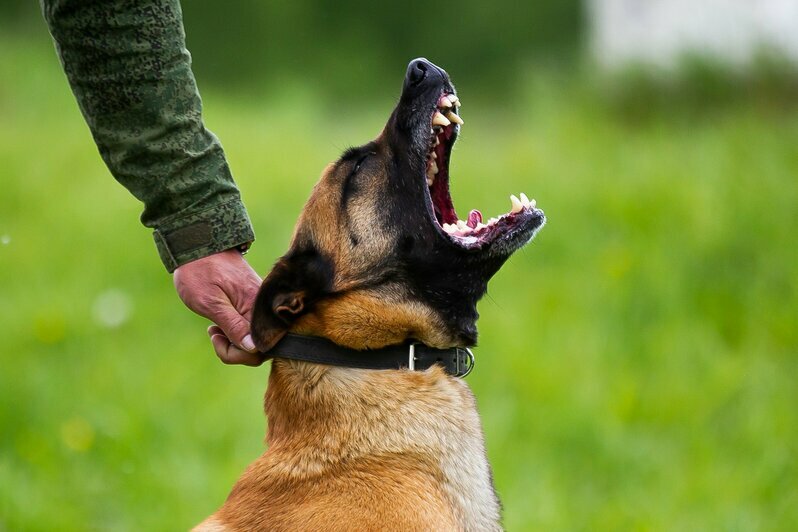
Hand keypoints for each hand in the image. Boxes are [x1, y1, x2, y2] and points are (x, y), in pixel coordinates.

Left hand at [173, 249, 264, 365]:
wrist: (200, 245)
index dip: (238, 353)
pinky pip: (252, 327)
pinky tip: (220, 322)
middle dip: (235, 349)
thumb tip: (254, 349)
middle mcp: (265, 308)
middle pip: (260, 346)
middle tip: (213, 333)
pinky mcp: (255, 304)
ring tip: (214, 328)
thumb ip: (234, 326)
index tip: (216, 338)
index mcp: (257, 308)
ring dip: (234, 341)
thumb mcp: (212, 303)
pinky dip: (236, 331)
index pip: (260, 348)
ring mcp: (261, 306)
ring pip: (255, 338)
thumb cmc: (200, 273)